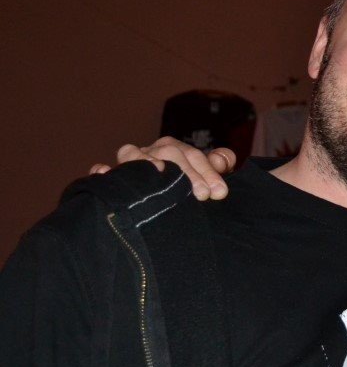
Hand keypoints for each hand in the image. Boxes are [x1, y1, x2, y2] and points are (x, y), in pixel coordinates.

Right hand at [89, 136, 236, 199]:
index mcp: (174, 149)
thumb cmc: (186, 193)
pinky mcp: (111, 179)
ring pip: (132, 153)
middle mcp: (151, 153)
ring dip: (145, 160)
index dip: (208, 172)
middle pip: (169, 152)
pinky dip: (103, 171)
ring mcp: (129, 164)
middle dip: (188, 172)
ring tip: (159, 171)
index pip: (193, 155)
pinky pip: (102, 171)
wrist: (157, 218)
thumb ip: (216, 168)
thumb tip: (224, 159)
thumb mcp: (205, 181)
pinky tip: (104, 172)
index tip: (220, 193)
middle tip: (203, 195)